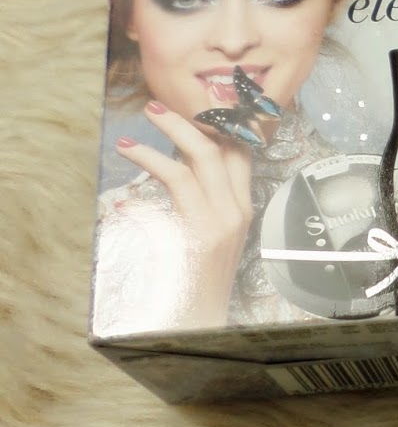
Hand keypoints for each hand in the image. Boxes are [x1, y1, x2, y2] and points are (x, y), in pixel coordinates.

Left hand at [114, 100, 254, 326]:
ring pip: (189, 168)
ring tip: (130, 140)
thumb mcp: (213, 236)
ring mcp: (217, 224)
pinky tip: (124, 193)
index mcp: (243, 208)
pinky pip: (167, 197)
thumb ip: (202, 203)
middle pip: (215, 151)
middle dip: (184, 124)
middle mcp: (235, 211)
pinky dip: (144, 186)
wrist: (201, 320)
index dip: (220, 125)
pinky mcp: (194, 238)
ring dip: (157, 147)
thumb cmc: (199, 278)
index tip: (198, 107)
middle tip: (157, 108)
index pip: (240, 154)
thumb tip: (179, 171)